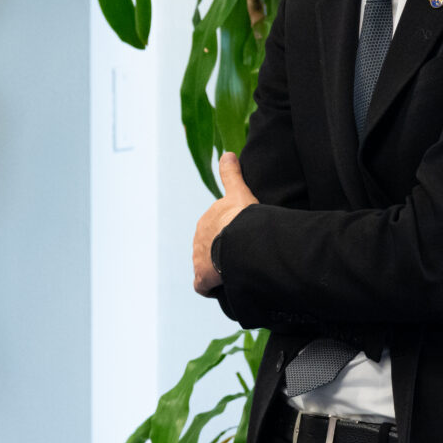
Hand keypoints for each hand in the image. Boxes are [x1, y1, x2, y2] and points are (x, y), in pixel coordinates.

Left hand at [193, 152, 258, 297]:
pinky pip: (203, 285)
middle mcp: (199, 238)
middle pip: (211, 247)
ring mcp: (199, 258)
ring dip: (220, 269)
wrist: (240, 239)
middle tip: (243, 255)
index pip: (216, 227)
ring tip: (239, 271)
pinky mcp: (202, 277)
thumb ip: (231, 174)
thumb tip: (228, 154)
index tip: (242, 238)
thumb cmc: (243, 217)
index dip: (229, 234)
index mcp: (208, 219)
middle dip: (223, 252)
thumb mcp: (238, 191)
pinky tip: (224, 288)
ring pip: (208, 266)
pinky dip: (211, 287)